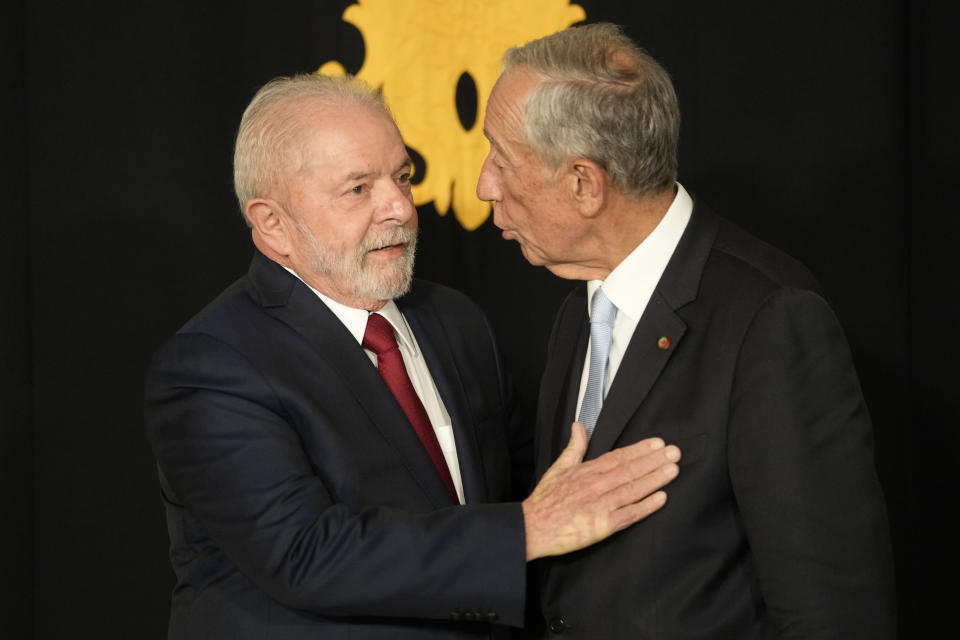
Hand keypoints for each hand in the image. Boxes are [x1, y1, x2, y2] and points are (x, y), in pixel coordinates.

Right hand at [522, 422, 679, 559]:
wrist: (533, 527)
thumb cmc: (545, 499)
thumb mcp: (558, 468)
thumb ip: (574, 448)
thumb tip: (578, 426)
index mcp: (586, 472)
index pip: (618, 457)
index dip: (639, 450)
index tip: (658, 443)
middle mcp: (595, 486)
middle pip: (629, 470)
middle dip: (654, 461)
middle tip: (675, 453)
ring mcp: (600, 506)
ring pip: (632, 489)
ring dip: (654, 479)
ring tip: (673, 470)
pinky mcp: (602, 526)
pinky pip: (628, 515)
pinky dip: (645, 506)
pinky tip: (661, 498)